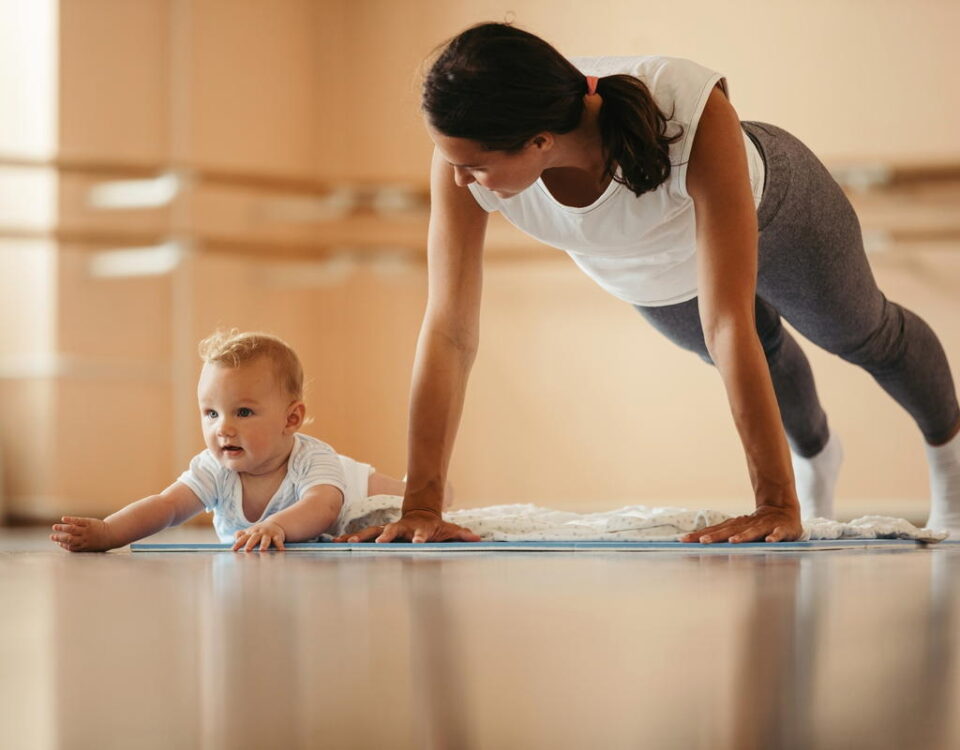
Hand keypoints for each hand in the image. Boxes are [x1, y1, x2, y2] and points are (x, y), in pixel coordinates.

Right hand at [50, 517, 114, 551]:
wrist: (113, 533)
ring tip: (54, 527)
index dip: (63, 545)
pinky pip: (78, 521)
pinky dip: (70, 519)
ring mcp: (86, 530)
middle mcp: (84, 539)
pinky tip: (63, 518)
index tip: (58, 543)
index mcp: (84, 547)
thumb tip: (63, 544)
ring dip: (62, 528)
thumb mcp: (91, 548)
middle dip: (60, 538)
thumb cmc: (101, 542)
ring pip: (72, 529)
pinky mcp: (89, 522)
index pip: (71, 547)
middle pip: (70, 539)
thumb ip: (79, 547)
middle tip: (51, 537)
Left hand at [233, 520, 285, 551]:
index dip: (238, 543)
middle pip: (254, 538)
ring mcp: (268, 534)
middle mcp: (259, 533)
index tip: (234, 549)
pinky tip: (281, 551)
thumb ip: (239, 536)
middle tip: (247, 550)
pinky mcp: (277, 536)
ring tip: (262, 550)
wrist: (274, 524)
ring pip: (265, 539)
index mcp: (251, 533)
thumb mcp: (248, 532)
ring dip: (264, 544)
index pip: (243, 538)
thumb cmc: (258, 532)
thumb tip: (233, 544)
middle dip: (250, 543)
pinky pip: (278, 541)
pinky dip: (280, 545)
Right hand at [332, 509, 480, 543]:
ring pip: (373, 532)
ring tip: (347, 542)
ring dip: (361, 537)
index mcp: (419, 529)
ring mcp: (388, 529)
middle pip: (392, 530)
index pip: (421, 534)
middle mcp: (401, 528)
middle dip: (385, 536)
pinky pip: (363, 536)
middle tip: (379, 542)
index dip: (421, 538)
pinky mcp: (378, 533)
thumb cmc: (435, 526)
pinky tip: (338, 543)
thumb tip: (478, 538)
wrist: (420, 512)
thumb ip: (461, 534)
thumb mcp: (449, 529)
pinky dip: (351, 539)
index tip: (419, 543)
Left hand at [681, 504, 802, 543]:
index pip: (714, 530)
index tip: (682, 540)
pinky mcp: (781, 528)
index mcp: (735, 525)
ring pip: (752, 531)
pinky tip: (769, 541)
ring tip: (732, 541)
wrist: (784, 510)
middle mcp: (747, 524)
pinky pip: (778, 533)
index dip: (698, 535)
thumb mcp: (739, 531)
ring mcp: (764, 526)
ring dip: (743, 536)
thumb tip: (699, 545)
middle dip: (715, 536)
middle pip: (729, 530)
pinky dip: (774, 537)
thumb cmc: (757, 525)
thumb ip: (723, 537)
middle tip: (702, 542)